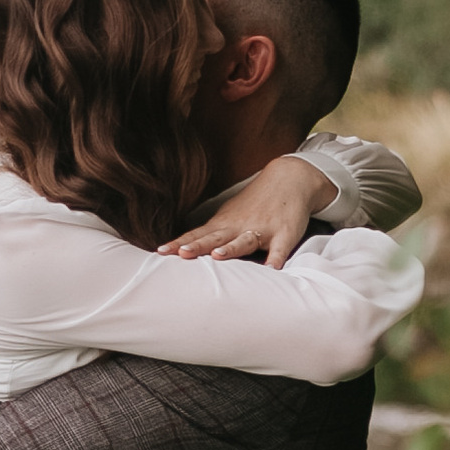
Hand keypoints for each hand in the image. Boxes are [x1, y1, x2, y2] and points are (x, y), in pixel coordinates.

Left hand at [160, 152, 326, 268]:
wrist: (288, 179)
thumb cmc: (253, 204)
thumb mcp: (228, 216)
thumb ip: (210, 234)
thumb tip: (183, 250)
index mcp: (224, 224)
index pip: (197, 235)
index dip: (179, 243)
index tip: (161, 251)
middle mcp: (239, 226)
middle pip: (215, 238)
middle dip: (197, 246)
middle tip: (181, 253)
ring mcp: (262, 229)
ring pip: (244, 241)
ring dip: (231, 249)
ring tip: (218, 257)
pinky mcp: (284, 234)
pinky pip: (280, 248)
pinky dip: (276, 258)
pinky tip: (273, 270)